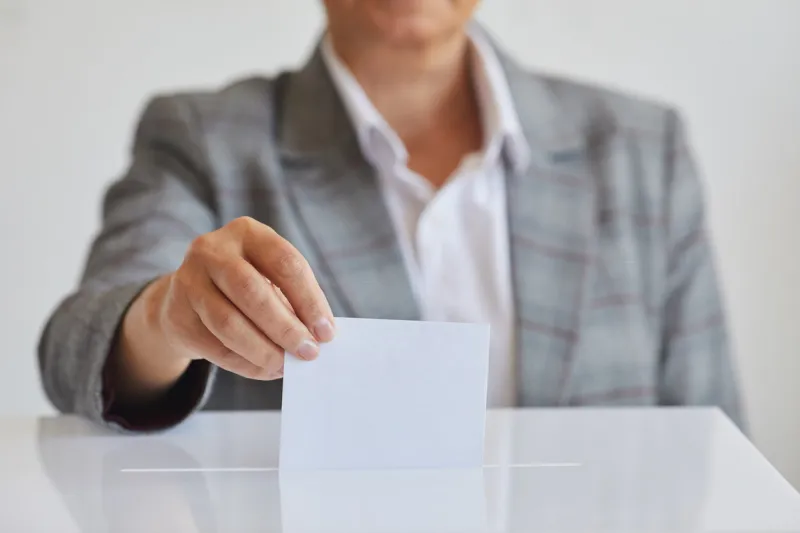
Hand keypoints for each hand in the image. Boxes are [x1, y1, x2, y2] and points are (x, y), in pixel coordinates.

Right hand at [145, 217, 334, 379]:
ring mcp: (188, 281)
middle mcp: (212, 250)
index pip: (285, 262)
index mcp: (247, 233)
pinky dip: (246, 364)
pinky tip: (266, 369)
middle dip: (285, 327)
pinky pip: (215, 347)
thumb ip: (293, 302)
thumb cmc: (244, 288)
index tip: (326, 332)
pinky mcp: (177, 315)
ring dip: (264, 350)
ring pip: (229, 323)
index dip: (309, 299)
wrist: (185, 300)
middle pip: (252, 291)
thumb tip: (319, 337)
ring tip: (286, 366)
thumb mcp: (269, 280)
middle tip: (309, 352)